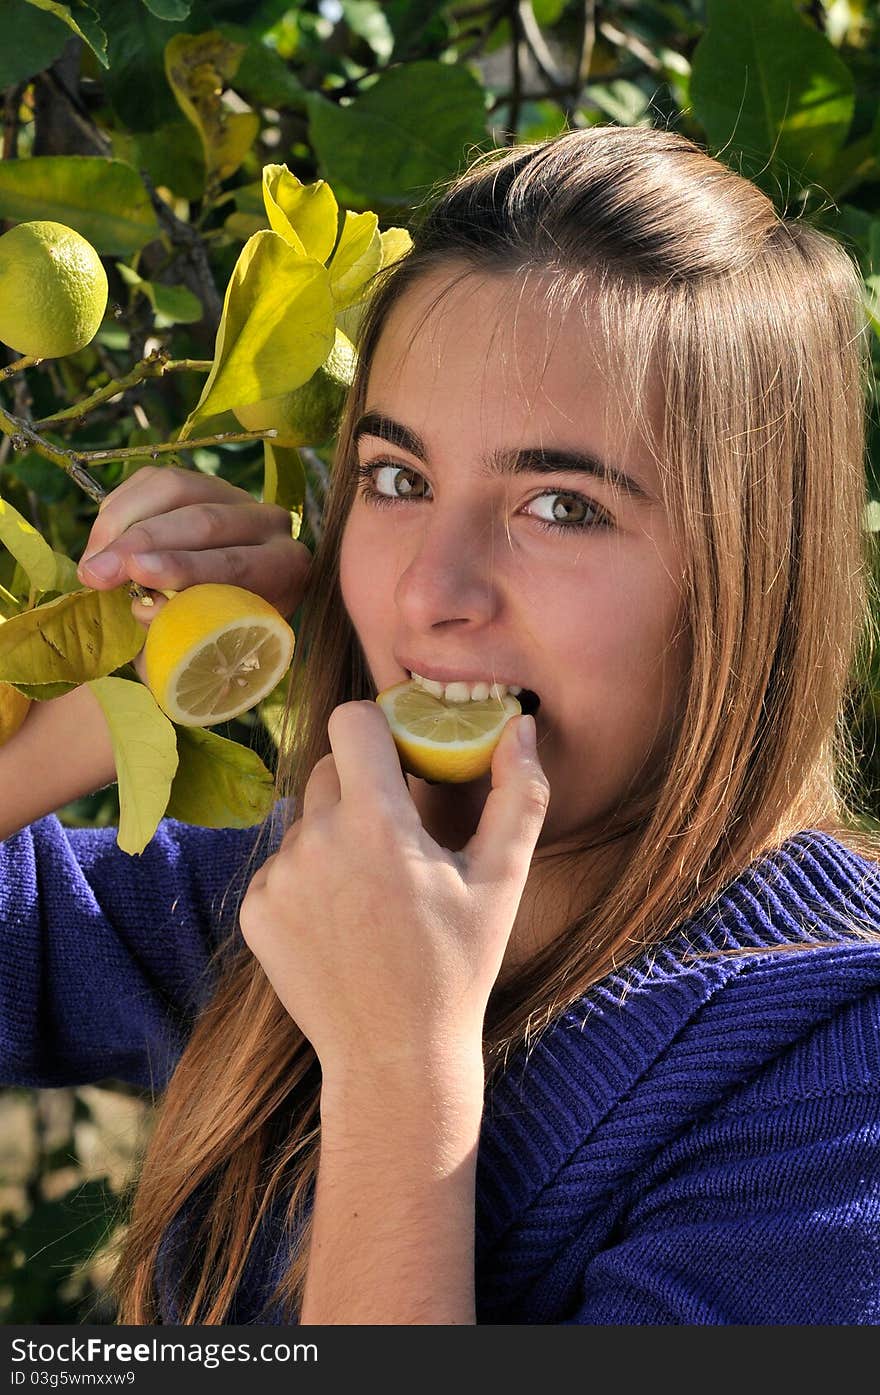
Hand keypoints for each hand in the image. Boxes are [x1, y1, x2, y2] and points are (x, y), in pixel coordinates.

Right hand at [75, 464, 310, 681]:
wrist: (227, 612)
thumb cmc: (217, 638)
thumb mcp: (209, 650)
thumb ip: (181, 637)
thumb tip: (148, 609)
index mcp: (285, 569)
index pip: (237, 563)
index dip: (184, 566)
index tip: (136, 573)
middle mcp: (268, 524)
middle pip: (205, 520)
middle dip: (142, 543)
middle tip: (98, 571)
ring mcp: (234, 495)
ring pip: (175, 489)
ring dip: (123, 523)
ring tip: (92, 562)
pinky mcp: (200, 481)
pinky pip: (152, 481)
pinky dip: (118, 509)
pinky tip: (101, 542)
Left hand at [237, 702, 548, 1078]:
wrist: (396, 1057)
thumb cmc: (458, 966)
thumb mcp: (502, 880)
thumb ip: (518, 793)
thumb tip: (521, 725)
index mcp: (377, 823)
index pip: (351, 720)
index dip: (378, 729)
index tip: (400, 759)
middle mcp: (316, 841)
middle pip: (327, 767)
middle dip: (361, 785)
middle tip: (397, 837)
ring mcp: (277, 878)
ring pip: (305, 820)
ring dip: (335, 836)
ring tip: (373, 893)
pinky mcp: (255, 912)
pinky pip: (280, 866)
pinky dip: (308, 880)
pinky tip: (342, 923)